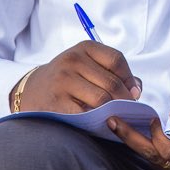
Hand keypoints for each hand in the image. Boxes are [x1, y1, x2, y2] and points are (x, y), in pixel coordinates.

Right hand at [10, 40, 141, 113]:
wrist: (33, 89)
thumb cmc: (69, 77)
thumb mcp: (88, 65)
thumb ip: (114, 73)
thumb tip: (137, 90)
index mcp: (85, 48)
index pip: (116, 60)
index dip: (129, 78)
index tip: (133, 93)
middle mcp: (73, 60)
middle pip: (111, 82)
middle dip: (125, 99)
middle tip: (128, 110)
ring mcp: (64, 80)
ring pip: (102, 99)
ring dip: (113, 111)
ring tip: (116, 116)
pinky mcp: (57, 101)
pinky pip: (86, 113)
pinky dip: (97, 119)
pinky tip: (100, 122)